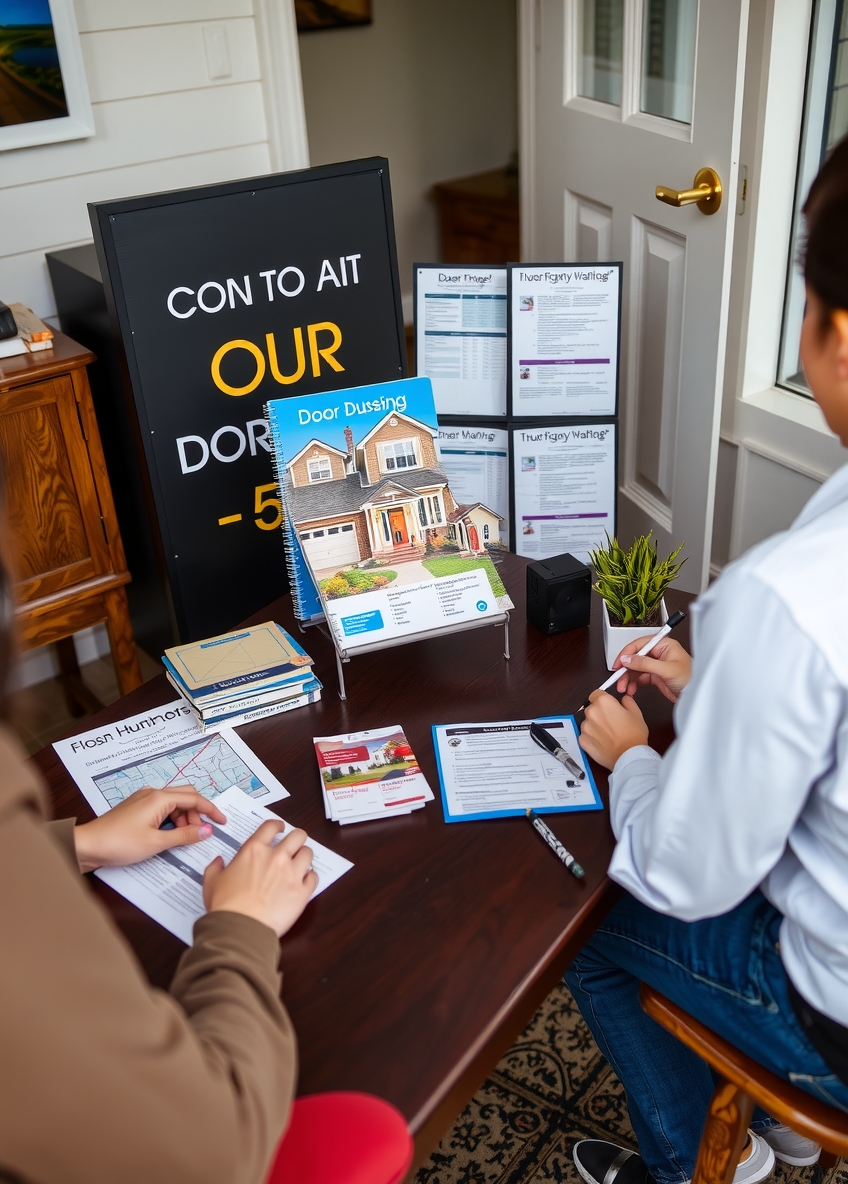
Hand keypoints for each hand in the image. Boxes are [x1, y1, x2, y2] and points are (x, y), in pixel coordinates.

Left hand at [74, 786, 225, 872]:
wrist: (87, 846)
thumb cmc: (119, 843)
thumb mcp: (157, 843)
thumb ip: (185, 836)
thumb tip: (206, 831)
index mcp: (160, 797)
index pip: (194, 798)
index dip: (211, 810)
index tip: (222, 821)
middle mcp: (152, 793)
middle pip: (185, 797)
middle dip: (196, 814)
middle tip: (201, 833)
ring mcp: (143, 799)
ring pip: (173, 803)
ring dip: (182, 819)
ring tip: (181, 839)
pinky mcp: (136, 807)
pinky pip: (161, 808)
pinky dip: (170, 820)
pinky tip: (168, 835)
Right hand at [203, 822, 317, 937]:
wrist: (240, 929)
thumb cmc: (225, 905)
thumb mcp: (211, 882)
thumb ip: (215, 867)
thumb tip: (218, 861)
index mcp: (254, 851)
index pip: (271, 826)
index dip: (277, 825)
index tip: (280, 828)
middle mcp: (276, 857)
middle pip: (298, 835)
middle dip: (297, 838)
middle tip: (293, 846)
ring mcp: (292, 873)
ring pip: (308, 854)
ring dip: (304, 857)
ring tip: (299, 864)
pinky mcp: (302, 892)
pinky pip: (313, 877)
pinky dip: (310, 878)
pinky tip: (304, 881)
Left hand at [579, 690, 648, 770]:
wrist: (629, 756)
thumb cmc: (633, 735)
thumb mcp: (636, 713)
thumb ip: (628, 701)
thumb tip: (624, 699)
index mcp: (603, 702)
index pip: (596, 694)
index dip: (603, 699)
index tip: (608, 706)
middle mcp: (591, 712)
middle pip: (592, 708)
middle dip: (600, 713)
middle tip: (612, 722)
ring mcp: (585, 727)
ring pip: (588, 722)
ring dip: (595, 726)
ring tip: (608, 735)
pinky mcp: (582, 741)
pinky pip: (585, 735)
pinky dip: (592, 738)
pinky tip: (603, 742)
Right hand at [609, 636, 692, 702]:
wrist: (698, 695)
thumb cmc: (691, 678)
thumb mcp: (666, 670)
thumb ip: (645, 663)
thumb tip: (627, 659)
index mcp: (663, 645)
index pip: (639, 645)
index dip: (626, 654)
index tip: (617, 664)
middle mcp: (659, 653)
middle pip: (635, 657)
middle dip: (625, 669)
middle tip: (619, 679)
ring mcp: (656, 665)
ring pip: (635, 669)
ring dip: (627, 678)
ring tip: (624, 688)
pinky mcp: (655, 676)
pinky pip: (639, 678)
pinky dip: (633, 684)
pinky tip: (631, 689)